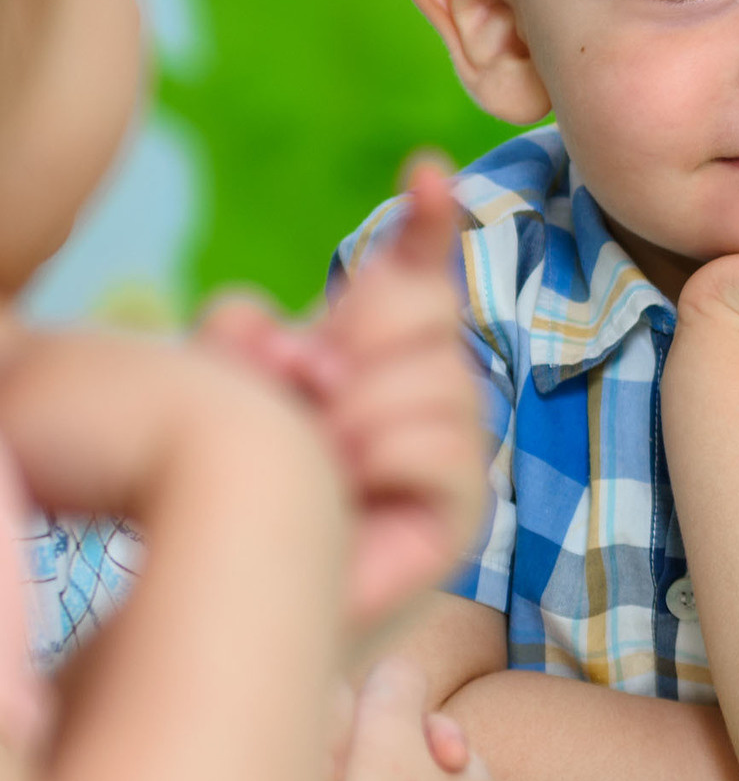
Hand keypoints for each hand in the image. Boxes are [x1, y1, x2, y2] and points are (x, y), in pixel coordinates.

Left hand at [199, 156, 484, 629]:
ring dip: (358, 412)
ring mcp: (456, 452)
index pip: (420, 276)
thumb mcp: (234, 398)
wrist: (248, 608)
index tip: (422, 172)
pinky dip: (380, 458)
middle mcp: (434, 396)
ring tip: (323, 455)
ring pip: (431, 379)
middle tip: (307, 385)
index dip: (429, 222)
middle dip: (360, 335)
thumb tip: (289, 332)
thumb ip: (247, 342)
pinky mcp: (461, 513)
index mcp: (380, 359)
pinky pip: (431, 446)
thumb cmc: (242, 500)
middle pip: (428, 312)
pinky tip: (351, 485)